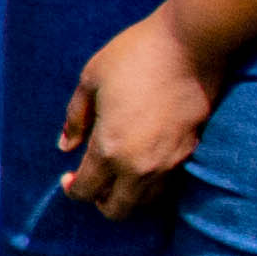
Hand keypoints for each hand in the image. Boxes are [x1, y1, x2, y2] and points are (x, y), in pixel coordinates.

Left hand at [57, 11, 226, 219]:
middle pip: (117, 210)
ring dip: (127, 195)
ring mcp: (168, 161)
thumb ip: (75, 118)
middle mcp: (139, 165)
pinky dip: (151, 183)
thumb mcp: (91, 80)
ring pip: (145, 202)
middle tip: (93, 182)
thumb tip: (65, 146)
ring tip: (118, 174)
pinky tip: (142, 162)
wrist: (191, 45)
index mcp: (109, 148)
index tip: (68, 178)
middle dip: (99, 202)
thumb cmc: (135, 56)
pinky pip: (167, 184)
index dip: (72, 189)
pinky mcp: (190, 151)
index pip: (86, 191)